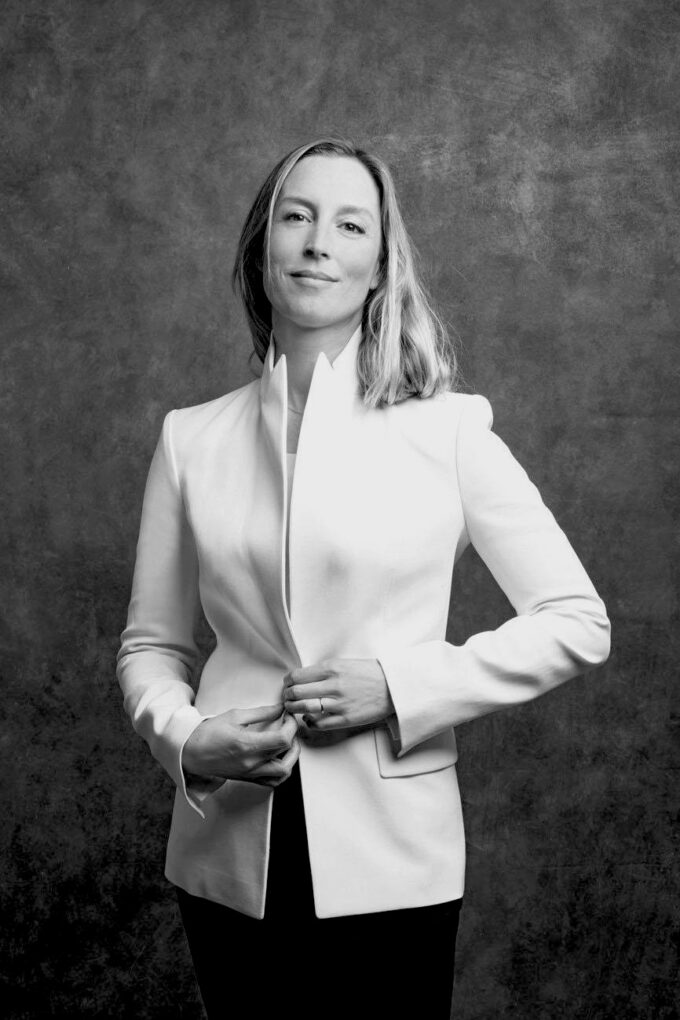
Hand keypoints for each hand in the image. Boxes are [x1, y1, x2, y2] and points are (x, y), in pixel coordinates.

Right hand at [182, 704, 299, 786]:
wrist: (190, 753)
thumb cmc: (209, 733)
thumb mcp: (235, 716)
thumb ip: (261, 712)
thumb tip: (280, 708)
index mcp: (247, 745)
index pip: (282, 739)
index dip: (291, 726)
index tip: (288, 716)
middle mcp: (251, 762)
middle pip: (286, 754)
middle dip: (294, 737)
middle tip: (289, 726)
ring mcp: (250, 773)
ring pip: (283, 772)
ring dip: (292, 757)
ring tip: (288, 743)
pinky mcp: (248, 779)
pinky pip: (272, 781)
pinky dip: (282, 771)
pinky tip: (279, 758)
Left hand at [283, 658, 393, 732]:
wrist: (395, 687)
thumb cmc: (371, 674)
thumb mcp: (345, 663)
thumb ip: (324, 670)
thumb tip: (303, 678)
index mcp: (332, 668)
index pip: (297, 675)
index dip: (287, 681)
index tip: (287, 684)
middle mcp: (333, 685)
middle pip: (296, 692)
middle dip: (287, 696)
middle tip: (287, 697)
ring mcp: (338, 704)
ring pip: (303, 708)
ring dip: (294, 709)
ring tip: (294, 708)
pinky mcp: (345, 719)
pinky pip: (318, 723)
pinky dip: (309, 721)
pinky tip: (309, 718)